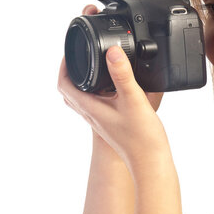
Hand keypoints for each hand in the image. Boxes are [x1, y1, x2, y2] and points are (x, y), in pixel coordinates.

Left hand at [58, 5, 165, 172]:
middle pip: (71, 92)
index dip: (63, 67)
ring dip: (85, 82)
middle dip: (72, 73)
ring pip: (84, 98)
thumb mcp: (133, 99)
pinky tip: (116, 88)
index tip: (71, 54)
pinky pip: (98, 104)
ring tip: (97, 67)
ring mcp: (101, 120)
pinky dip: (100, 91)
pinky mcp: (112, 123)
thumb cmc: (141, 137)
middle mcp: (92, 114)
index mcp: (91, 108)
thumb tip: (112, 52)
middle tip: (80, 58)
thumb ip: (123, 75)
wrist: (150, 162)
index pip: (65, 85)